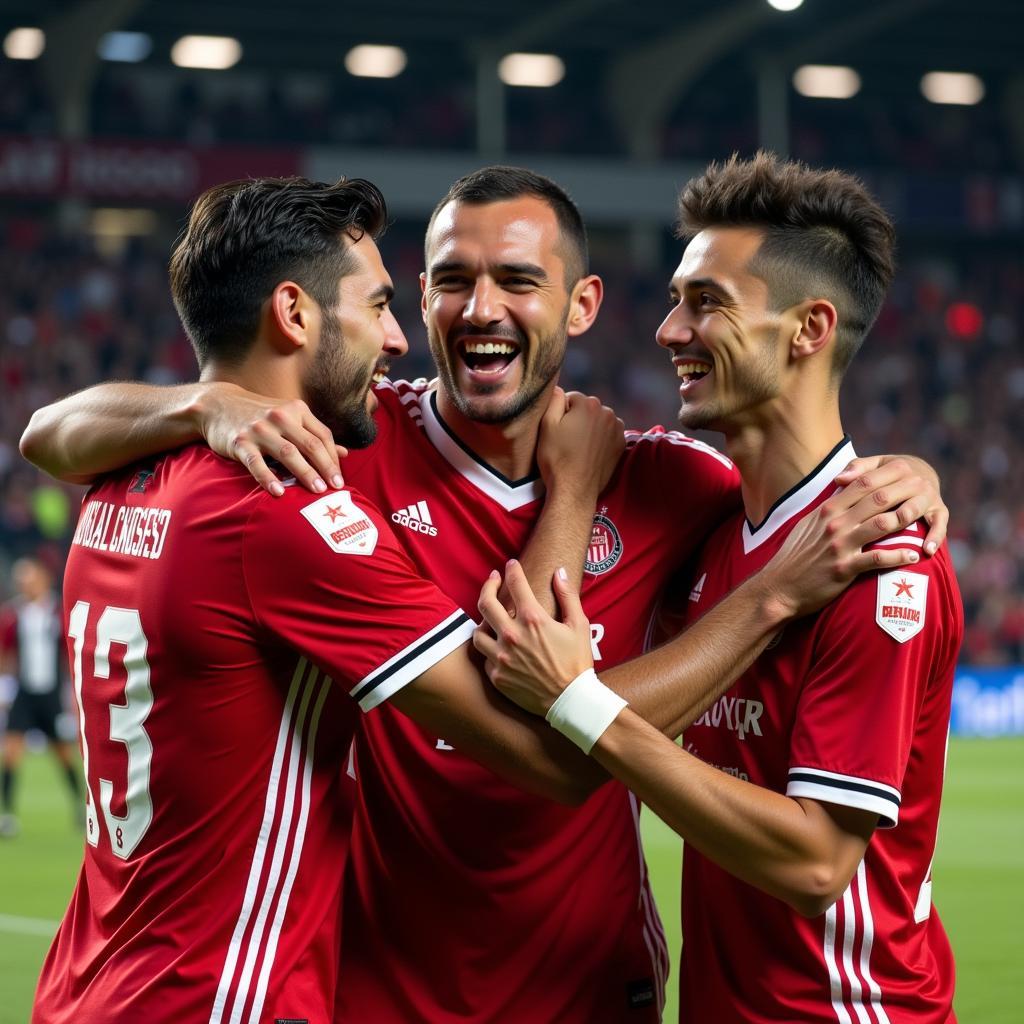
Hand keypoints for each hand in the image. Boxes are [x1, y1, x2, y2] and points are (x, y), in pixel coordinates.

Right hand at [197, 383, 346, 495]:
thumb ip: (315, 435)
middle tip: (336, 488)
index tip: (339, 479)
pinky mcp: (240, 442)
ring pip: (288, 453)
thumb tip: (345, 453)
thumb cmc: (261, 416)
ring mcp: (260, 429)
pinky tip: (279, 493)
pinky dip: (268, 478)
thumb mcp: (290, 418)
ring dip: (305, 473)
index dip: (333, 459)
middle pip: (310, 445)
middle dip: (326, 467)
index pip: (323, 436)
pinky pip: (257, 463)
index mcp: (297, 410)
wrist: (218, 405)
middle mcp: (281, 417)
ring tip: (317, 491)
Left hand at [474, 559, 593, 715]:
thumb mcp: (579, 625)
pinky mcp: (497, 676)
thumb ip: (567, 595)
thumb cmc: (577, 662)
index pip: (515, 584)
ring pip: (477, 631)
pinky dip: (489, 649)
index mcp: (533, 620)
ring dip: (483, 621)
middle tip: (493, 579)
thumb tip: (558, 572)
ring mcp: (501, 657)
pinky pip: (484, 657)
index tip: (511, 565)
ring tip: (491, 617)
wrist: (570, 701)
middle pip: (485, 602)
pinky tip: (497, 646)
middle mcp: (512, 636)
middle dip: (489, 585)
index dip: (512, 570)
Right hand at [536, 388, 624, 498]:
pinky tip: (589, 453)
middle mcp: (607, 412)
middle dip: (577, 419)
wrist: (574, 490)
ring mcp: (617, 429)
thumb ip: (554, 400)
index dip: (561, 414)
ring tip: (578, 448)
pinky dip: (600, 439)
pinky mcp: (621, 444)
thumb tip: (559, 388)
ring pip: (598, 420)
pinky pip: (608, 433)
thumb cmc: (557, 459)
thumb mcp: (546, 426)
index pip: (571, 398)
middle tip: (567, 440)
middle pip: (587, 408)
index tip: (557, 431)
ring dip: (590, 428)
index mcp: (588, 404)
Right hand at [761, 474, 928, 618]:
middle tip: (925, 488)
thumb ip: (829, 509)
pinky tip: (913, 556)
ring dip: (907, 519)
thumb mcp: (808, 525)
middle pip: (878, 499)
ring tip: (924, 516)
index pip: (863, 483)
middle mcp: (834, 524)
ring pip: (882, 525)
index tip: (908, 471)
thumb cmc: (795, 556)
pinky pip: (878, 560)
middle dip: (905, 490)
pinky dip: (899, 556)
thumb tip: (844, 494)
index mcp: (827, 510)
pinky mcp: (843, 569)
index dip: (889, 475)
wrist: (779, 587)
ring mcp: (839, 546)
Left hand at [835, 454, 945, 554]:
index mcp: (895, 467)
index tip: (831, 512)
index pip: (869, 482)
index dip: (850, 497)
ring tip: (884, 541)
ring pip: (911, 510)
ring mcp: (928, 496)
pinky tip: (926, 551)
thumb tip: (838, 479)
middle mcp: (914, 480)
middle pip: (888, 497)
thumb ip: (856, 468)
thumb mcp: (873, 465)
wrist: (922, 472)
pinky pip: (940, 524)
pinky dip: (935, 537)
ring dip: (900, 524)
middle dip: (868, 514)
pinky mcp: (940, 510)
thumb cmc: (887, 473)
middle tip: (853, 534)